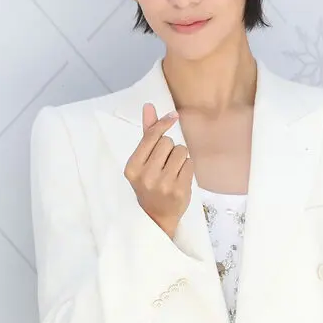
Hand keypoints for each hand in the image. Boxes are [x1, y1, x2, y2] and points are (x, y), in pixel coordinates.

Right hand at [124, 103, 193, 238]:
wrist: (157, 216)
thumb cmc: (149, 183)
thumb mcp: (142, 161)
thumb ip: (147, 134)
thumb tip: (149, 107)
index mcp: (133, 167)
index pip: (151, 137)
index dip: (163, 124)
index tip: (173, 116)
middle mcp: (146, 176)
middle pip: (167, 142)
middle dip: (169, 148)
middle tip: (164, 163)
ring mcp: (163, 184)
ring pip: (180, 151)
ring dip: (180, 157)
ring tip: (172, 170)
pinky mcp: (180, 190)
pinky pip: (189, 163)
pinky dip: (187, 167)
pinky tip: (180, 177)